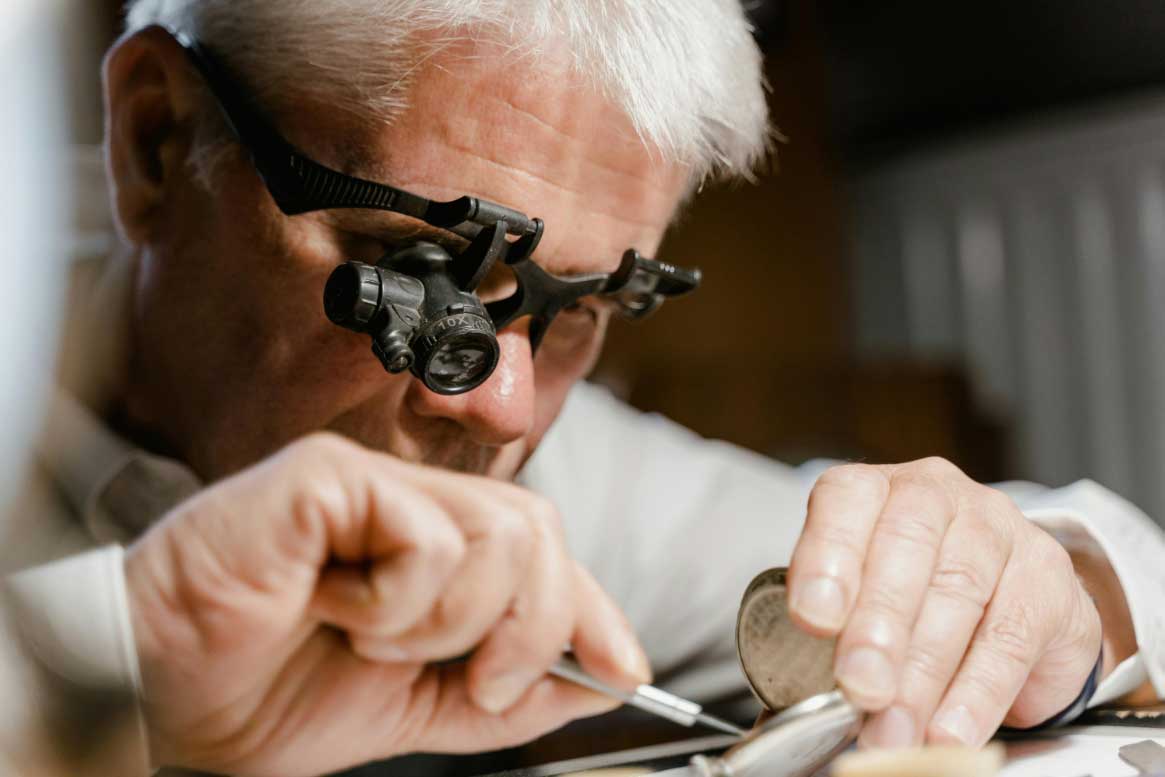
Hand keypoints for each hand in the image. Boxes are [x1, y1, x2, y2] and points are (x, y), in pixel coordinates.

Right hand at [125, 433, 648, 776]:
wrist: (163, 697)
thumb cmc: (266, 693)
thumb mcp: (414, 708)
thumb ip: (501, 693)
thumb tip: (593, 678)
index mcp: (431, 547)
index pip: (543, 555)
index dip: (591, 610)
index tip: (624, 672)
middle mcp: (408, 501)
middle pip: (539, 533)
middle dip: (532, 627)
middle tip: (477, 682)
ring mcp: (370, 481)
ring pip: (498, 535)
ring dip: (449, 622)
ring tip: (374, 639)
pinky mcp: (329, 477)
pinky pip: (427, 537)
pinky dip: (397, 602)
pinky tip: (335, 608)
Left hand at [787, 458, 1104, 747]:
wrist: (1006, 610)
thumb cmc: (910, 600)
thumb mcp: (858, 603)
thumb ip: (832, 633)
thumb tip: (803, 700)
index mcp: (874, 490)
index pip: (846, 499)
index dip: (827, 557)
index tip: (813, 617)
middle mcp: (937, 495)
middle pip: (906, 546)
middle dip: (878, 625)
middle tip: (859, 687)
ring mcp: (1000, 529)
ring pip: (959, 592)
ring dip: (922, 673)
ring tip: (895, 728)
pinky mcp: (1049, 580)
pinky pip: (1010, 637)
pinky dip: (976, 694)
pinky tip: (950, 730)